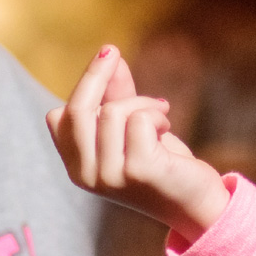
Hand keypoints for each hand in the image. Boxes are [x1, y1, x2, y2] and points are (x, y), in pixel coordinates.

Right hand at [46, 46, 229, 242]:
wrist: (195, 202)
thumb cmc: (160, 162)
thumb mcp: (130, 125)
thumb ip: (115, 94)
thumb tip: (109, 54)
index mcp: (77, 167)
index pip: (60, 116)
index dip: (84, 83)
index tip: (106, 58)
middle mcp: (87, 175)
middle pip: (77, 110)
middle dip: (97, 74)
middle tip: (113, 52)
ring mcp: (110, 176)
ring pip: (113, 112)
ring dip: (143, 103)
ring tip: (160, 116)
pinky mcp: (138, 170)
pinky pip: (139, 120)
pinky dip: (157, 115)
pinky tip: (167, 128)